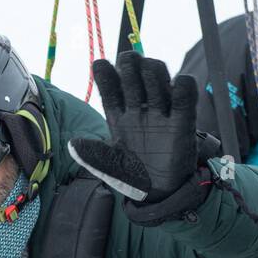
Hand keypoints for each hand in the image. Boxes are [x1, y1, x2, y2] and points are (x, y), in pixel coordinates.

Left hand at [67, 51, 199, 202]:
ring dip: (153, 69)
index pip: (109, 87)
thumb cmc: (133, 178)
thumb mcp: (109, 167)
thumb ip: (93, 155)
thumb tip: (73, 145)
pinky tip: (178, 85)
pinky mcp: (183, 121)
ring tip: (152, 73)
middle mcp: (139, 108)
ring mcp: (161, 112)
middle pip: (133, 74)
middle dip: (130, 63)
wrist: (160, 194)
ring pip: (157, 77)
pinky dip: (183, 85)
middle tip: (130, 65)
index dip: (105, 74)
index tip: (101, 67)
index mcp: (118, 115)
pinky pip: (184, 96)